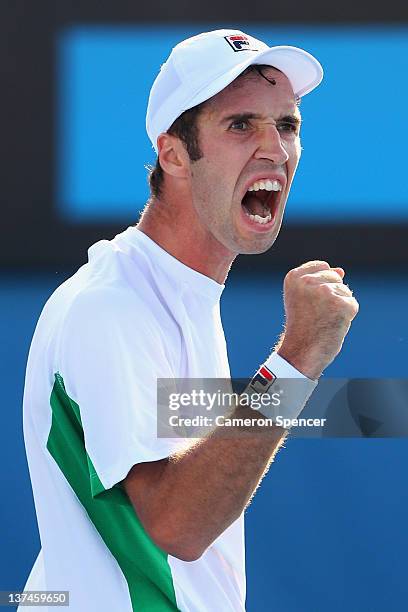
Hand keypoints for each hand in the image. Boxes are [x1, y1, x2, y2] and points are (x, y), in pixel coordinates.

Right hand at [277, 261, 358, 378]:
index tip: (309, 302)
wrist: (302, 351)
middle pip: (335, 277)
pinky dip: (347, 316)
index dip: (321, 285)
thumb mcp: (304, 297)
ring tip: (323, 319)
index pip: (322, 266)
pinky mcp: (340, 305)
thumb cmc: (303, 325)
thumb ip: (319, 280)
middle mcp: (307, 281)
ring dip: (339, 306)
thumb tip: (341, 270)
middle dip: (332, 295)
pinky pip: (352, 304)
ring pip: (345, 291)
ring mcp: (325, 292)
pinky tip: (332, 324)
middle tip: (317, 313)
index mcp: (294, 277)